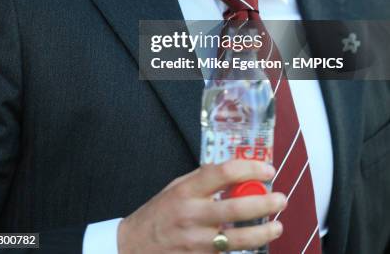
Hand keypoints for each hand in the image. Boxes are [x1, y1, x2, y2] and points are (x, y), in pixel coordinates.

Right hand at [117, 159, 285, 252]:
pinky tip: (254, 242)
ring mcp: (196, 242)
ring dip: (262, 232)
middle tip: (281, 199)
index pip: (223, 173)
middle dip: (264, 203)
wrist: (134, 247)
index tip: (267, 169)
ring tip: (277, 226)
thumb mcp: (176, 187)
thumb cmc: (158, 213)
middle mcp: (192, 215)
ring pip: (237, 239)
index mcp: (187, 190)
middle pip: (235, 208)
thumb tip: (234, 171)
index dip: (250, 169)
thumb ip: (203, 179)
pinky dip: (244, 249)